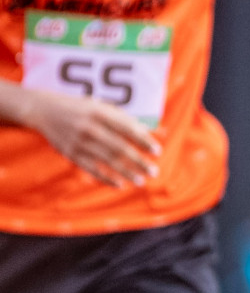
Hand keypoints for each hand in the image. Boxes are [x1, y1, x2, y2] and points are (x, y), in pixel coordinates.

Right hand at [22, 89, 160, 187]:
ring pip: (106, 160)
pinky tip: (120, 184)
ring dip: (126, 172)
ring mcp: (79, 142)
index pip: (127, 129)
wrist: (46, 110)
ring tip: (141, 181)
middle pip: (119, 147)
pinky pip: (91, 169)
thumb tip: (160, 132)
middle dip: (138, 161)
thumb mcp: (106, 108)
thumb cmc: (85, 109)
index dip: (143, 141)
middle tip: (154, 172)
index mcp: (101, 113)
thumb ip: (131, 121)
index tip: (157, 152)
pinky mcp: (70, 153)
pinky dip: (106, 178)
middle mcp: (90, 127)